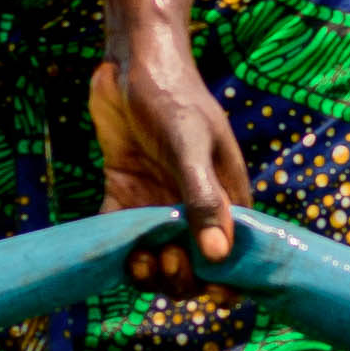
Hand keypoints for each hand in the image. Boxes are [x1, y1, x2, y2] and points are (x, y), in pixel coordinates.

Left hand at [91, 21, 253, 291]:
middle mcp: (194, 207)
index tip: (205, 289)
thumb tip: (217, 257)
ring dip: (147, 270)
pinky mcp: (125, 195)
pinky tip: (116, 248)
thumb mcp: (190, 147)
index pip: (233, 257)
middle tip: (164, 261)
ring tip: (137, 258)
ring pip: (156, 258)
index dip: (222, 281)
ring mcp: (158, 203)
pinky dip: (118, 250)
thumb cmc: (172, 97)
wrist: (132, 61)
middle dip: (180, 277)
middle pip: (192, 267)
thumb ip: (203, 201)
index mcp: (227, 198)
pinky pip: (121, 236)